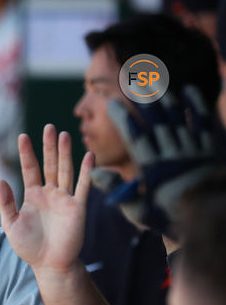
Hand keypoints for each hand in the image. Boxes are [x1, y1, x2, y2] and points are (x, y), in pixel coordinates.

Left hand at [0, 124, 93, 273]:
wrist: (49, 264)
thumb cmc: (29, 246)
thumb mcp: (10, 224)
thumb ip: (6, 202)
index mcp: (32, 195)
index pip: (30, 168)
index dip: (26, 153)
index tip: (22, 136)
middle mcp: (49, 193)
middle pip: (49, 164)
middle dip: (49, 146)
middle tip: (48, 127)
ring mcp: (64, 199)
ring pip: (65, 170)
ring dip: (65, 153)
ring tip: (64, 134)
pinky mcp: (78, 207)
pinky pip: (82, 186)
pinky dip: (86, 171)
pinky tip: (88, 156)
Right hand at [103, 85, 218, 237]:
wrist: (208, 220)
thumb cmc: (168, 216)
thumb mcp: (137, 209)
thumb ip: (116, 189)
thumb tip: (94, 171)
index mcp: (153, 168)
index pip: (135, 136)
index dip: (123, 117)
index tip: (112, 103)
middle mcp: (173, 155)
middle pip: (157, 121)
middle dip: (144, 101)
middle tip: (134, 84)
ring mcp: (193, 150)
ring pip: (179, 118)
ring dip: (166, 99)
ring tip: (156, 84)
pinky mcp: (210, 149)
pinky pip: (203, 122)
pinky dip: (196, 105)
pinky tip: (189, 91)